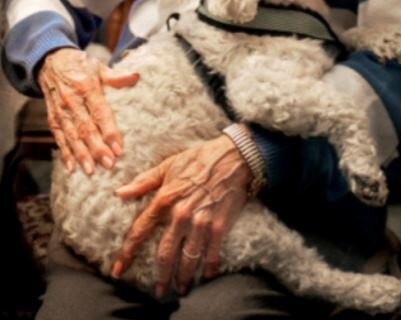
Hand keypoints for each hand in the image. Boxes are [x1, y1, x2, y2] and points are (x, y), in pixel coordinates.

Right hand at [38, 47, 138, 173]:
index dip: (109, 131)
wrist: (52, 62)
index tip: (118, 147)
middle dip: (97, 148)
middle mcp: (72, 101)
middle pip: (86, 128)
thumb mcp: (99, 66)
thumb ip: (116, 76)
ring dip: (81, 154)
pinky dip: (65, 153)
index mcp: (86, 87)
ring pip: (72, 136)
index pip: (100, 112)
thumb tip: (136, 75)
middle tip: (109, 164)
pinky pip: (59, 138)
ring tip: (92, 170)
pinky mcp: (53, 118)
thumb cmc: (81, 66)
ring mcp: (61, 111)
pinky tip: (72, 167)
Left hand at [111, 135, 251, 297]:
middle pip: (164, 253)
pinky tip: (205, 277)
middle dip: (159, 275)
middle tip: (157, 291)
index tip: (118, 269)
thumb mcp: (168, 165)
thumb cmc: (199, 159)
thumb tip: (120, 192)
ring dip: (182, 277)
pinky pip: (211, 255)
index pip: (140, 230)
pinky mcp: (219, 227)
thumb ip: (144, 182)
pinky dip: (208, 268)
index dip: (127, 251)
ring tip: (179, 289)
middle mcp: (181, 215)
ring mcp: (201, 223)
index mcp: (165, 199)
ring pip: (187, 259)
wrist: (233, 157)